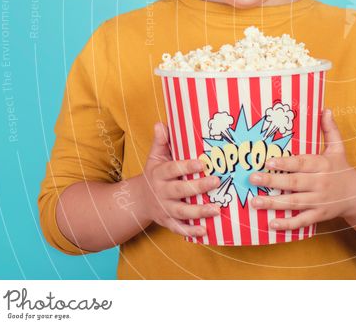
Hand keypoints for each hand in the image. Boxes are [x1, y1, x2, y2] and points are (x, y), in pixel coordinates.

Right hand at [139, 122, 220, 236]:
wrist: (138, 200)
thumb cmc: (154, 174)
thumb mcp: (155, 157)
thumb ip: (161, 141)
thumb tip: (161, 123)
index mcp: (160, 174)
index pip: (173, 169)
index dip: (187, 167)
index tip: (203, 163)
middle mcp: (161, 192)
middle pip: (179, 191)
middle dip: (198, 187)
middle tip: (216, 181)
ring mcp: (164, 208)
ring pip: (181, 212)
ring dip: (198, 212)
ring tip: (217, 209)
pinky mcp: (167, 222)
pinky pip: (178, 228)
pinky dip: (190, 231)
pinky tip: (205, 230)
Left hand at [248, 108, 355, 229]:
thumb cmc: (342, 169)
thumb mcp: (338, 148)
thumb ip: (330, 130)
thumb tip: (325, 109)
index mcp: (323, 164)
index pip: (302, 163)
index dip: (286, 163)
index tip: (268, 161)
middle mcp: (320, 183)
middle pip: (295, 183)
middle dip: (272, 181)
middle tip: (252, 178)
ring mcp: (320, 201)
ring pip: (295, 203)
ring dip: (274, 203)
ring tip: (255, 202)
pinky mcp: (319, 215)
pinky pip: (302, 221)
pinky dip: (288, 223)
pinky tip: (271, 223)